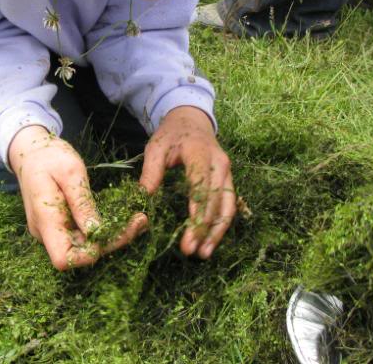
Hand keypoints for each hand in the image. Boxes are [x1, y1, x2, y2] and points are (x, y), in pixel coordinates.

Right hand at [8, 126, 147, 270]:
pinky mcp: (60, 223)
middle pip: (79, 253)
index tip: (114, 234)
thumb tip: (97, 231)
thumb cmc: (48, 156)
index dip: (88, 256)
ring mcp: (52, 229)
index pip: (63, 259)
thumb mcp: (70, 172)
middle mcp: (46, 232)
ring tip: (138, 219)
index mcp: (45, 219)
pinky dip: (102, 228)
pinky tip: (123, 217)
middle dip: (112, 241)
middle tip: (141, 220)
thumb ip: (82, 203)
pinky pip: (82, 233)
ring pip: (84, 244)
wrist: (30, 149)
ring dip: (111, 236)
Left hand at [139, 106, 234, 258]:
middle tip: (191, 251)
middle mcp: (220, 163)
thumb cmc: (172, 134)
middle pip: (217, 200)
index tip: (190, 235)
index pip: (202, 185)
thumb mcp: (156, 147)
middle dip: (205, 228)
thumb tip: (144, 199)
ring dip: (218, 232)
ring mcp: (227, 172)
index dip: (198, 211)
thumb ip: (151, 171)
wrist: (192, 120)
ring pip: (228, 206)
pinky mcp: (228, 180)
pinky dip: (221, 225)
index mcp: (200, 153)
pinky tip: (210, 242)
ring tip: (204, 253)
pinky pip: (228, 205)